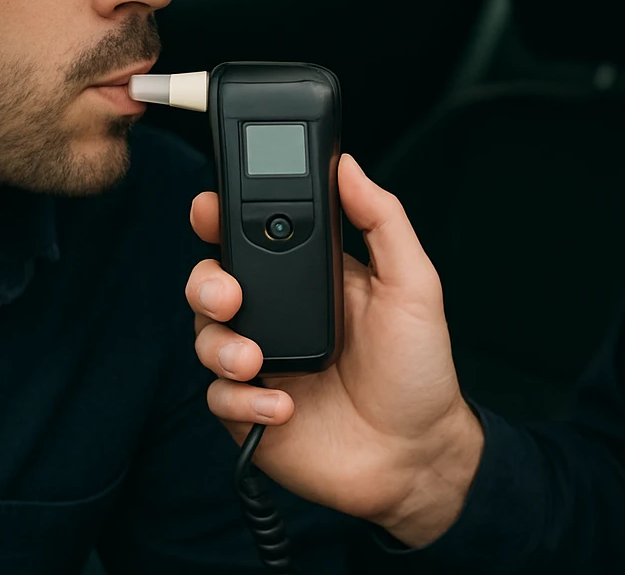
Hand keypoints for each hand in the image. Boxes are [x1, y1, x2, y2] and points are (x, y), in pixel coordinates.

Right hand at [187, 154, 483, 546]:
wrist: (418, 457)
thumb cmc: (419, 370)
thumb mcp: (414, 285)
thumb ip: (383, 220)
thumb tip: (350, 167)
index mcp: (309, 277)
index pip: (252, 234)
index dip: (219, 217)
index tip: (209, 208)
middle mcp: (277, 315)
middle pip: (211, 281)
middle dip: (205, 280)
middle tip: (229, 293)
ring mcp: (261, 363)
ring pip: (205, 336)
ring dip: (220, 344)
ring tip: (256, 359)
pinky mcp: (251, 411)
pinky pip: (218, 397)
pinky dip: (241, 399)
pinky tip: (282, 404)